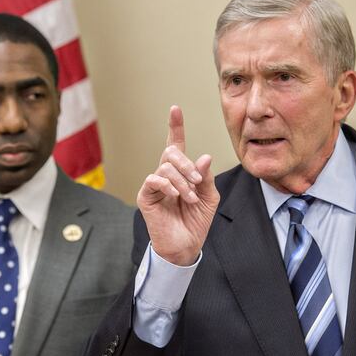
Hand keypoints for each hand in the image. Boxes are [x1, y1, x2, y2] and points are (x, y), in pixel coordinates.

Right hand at [136, 105, 219, 265]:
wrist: (186, 246)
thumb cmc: (196, 221)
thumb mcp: (209, 197)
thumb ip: (206, 177)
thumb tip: (204, 156)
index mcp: (181, 172)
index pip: (176, 144)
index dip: (175, 126)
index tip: (175, 109)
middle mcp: (165, 175)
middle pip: (171, 152)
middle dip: (186, 164)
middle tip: (197, 180)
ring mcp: (154, 185)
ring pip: (165, 167)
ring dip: (182, 181)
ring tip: (191, 197)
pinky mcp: (145, 196)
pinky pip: (154, 180)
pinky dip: (168, 186)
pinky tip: (176, 197)